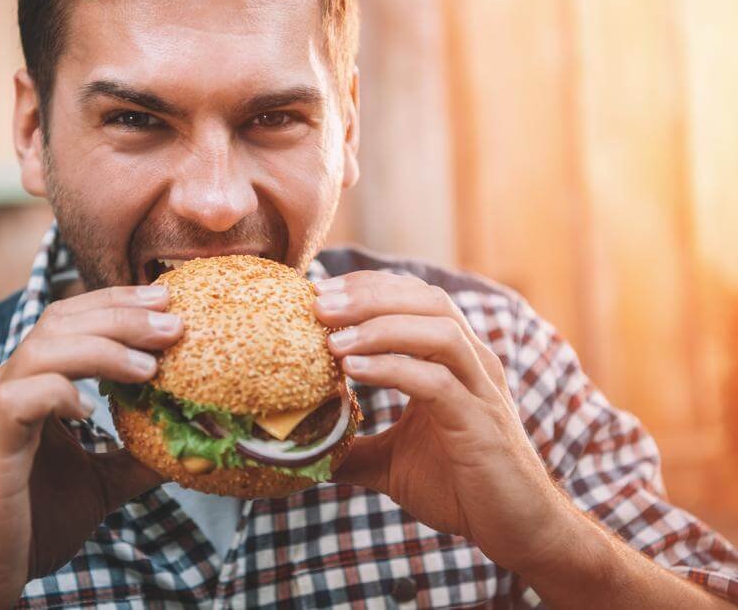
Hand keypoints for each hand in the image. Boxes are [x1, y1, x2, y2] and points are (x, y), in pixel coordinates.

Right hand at [0, 284, 182, 608]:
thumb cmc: (35, 524)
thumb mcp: (102, 482)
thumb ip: (137, 455)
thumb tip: (189, 442)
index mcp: (31, 385)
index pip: (70, 320)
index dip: (116, 303)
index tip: (165, 301)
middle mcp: (8, 386)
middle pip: (59, 321)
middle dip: (120, 314)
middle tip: (172, 321)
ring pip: (42, 350)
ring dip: (101, 348)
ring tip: (149, 365)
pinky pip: (20, 400)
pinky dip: (59, 393)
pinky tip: (91, 409)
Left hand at [314, 271, 569, 574]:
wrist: (519, 531)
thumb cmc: (459, 489)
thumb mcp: (391, 462)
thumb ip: (351, 448)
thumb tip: (300, 450)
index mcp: (454, 360)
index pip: (413, 298)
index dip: (367, 288)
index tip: (319, 291)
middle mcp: (472, 363)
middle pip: (426, 300)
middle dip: (368, 295)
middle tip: (318, 302)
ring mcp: (481, 390)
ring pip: (438, 330)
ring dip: (380, 326)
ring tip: (332, 338)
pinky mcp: (481, 424)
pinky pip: (438, 382)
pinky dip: (394, 368)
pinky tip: (354, 370)